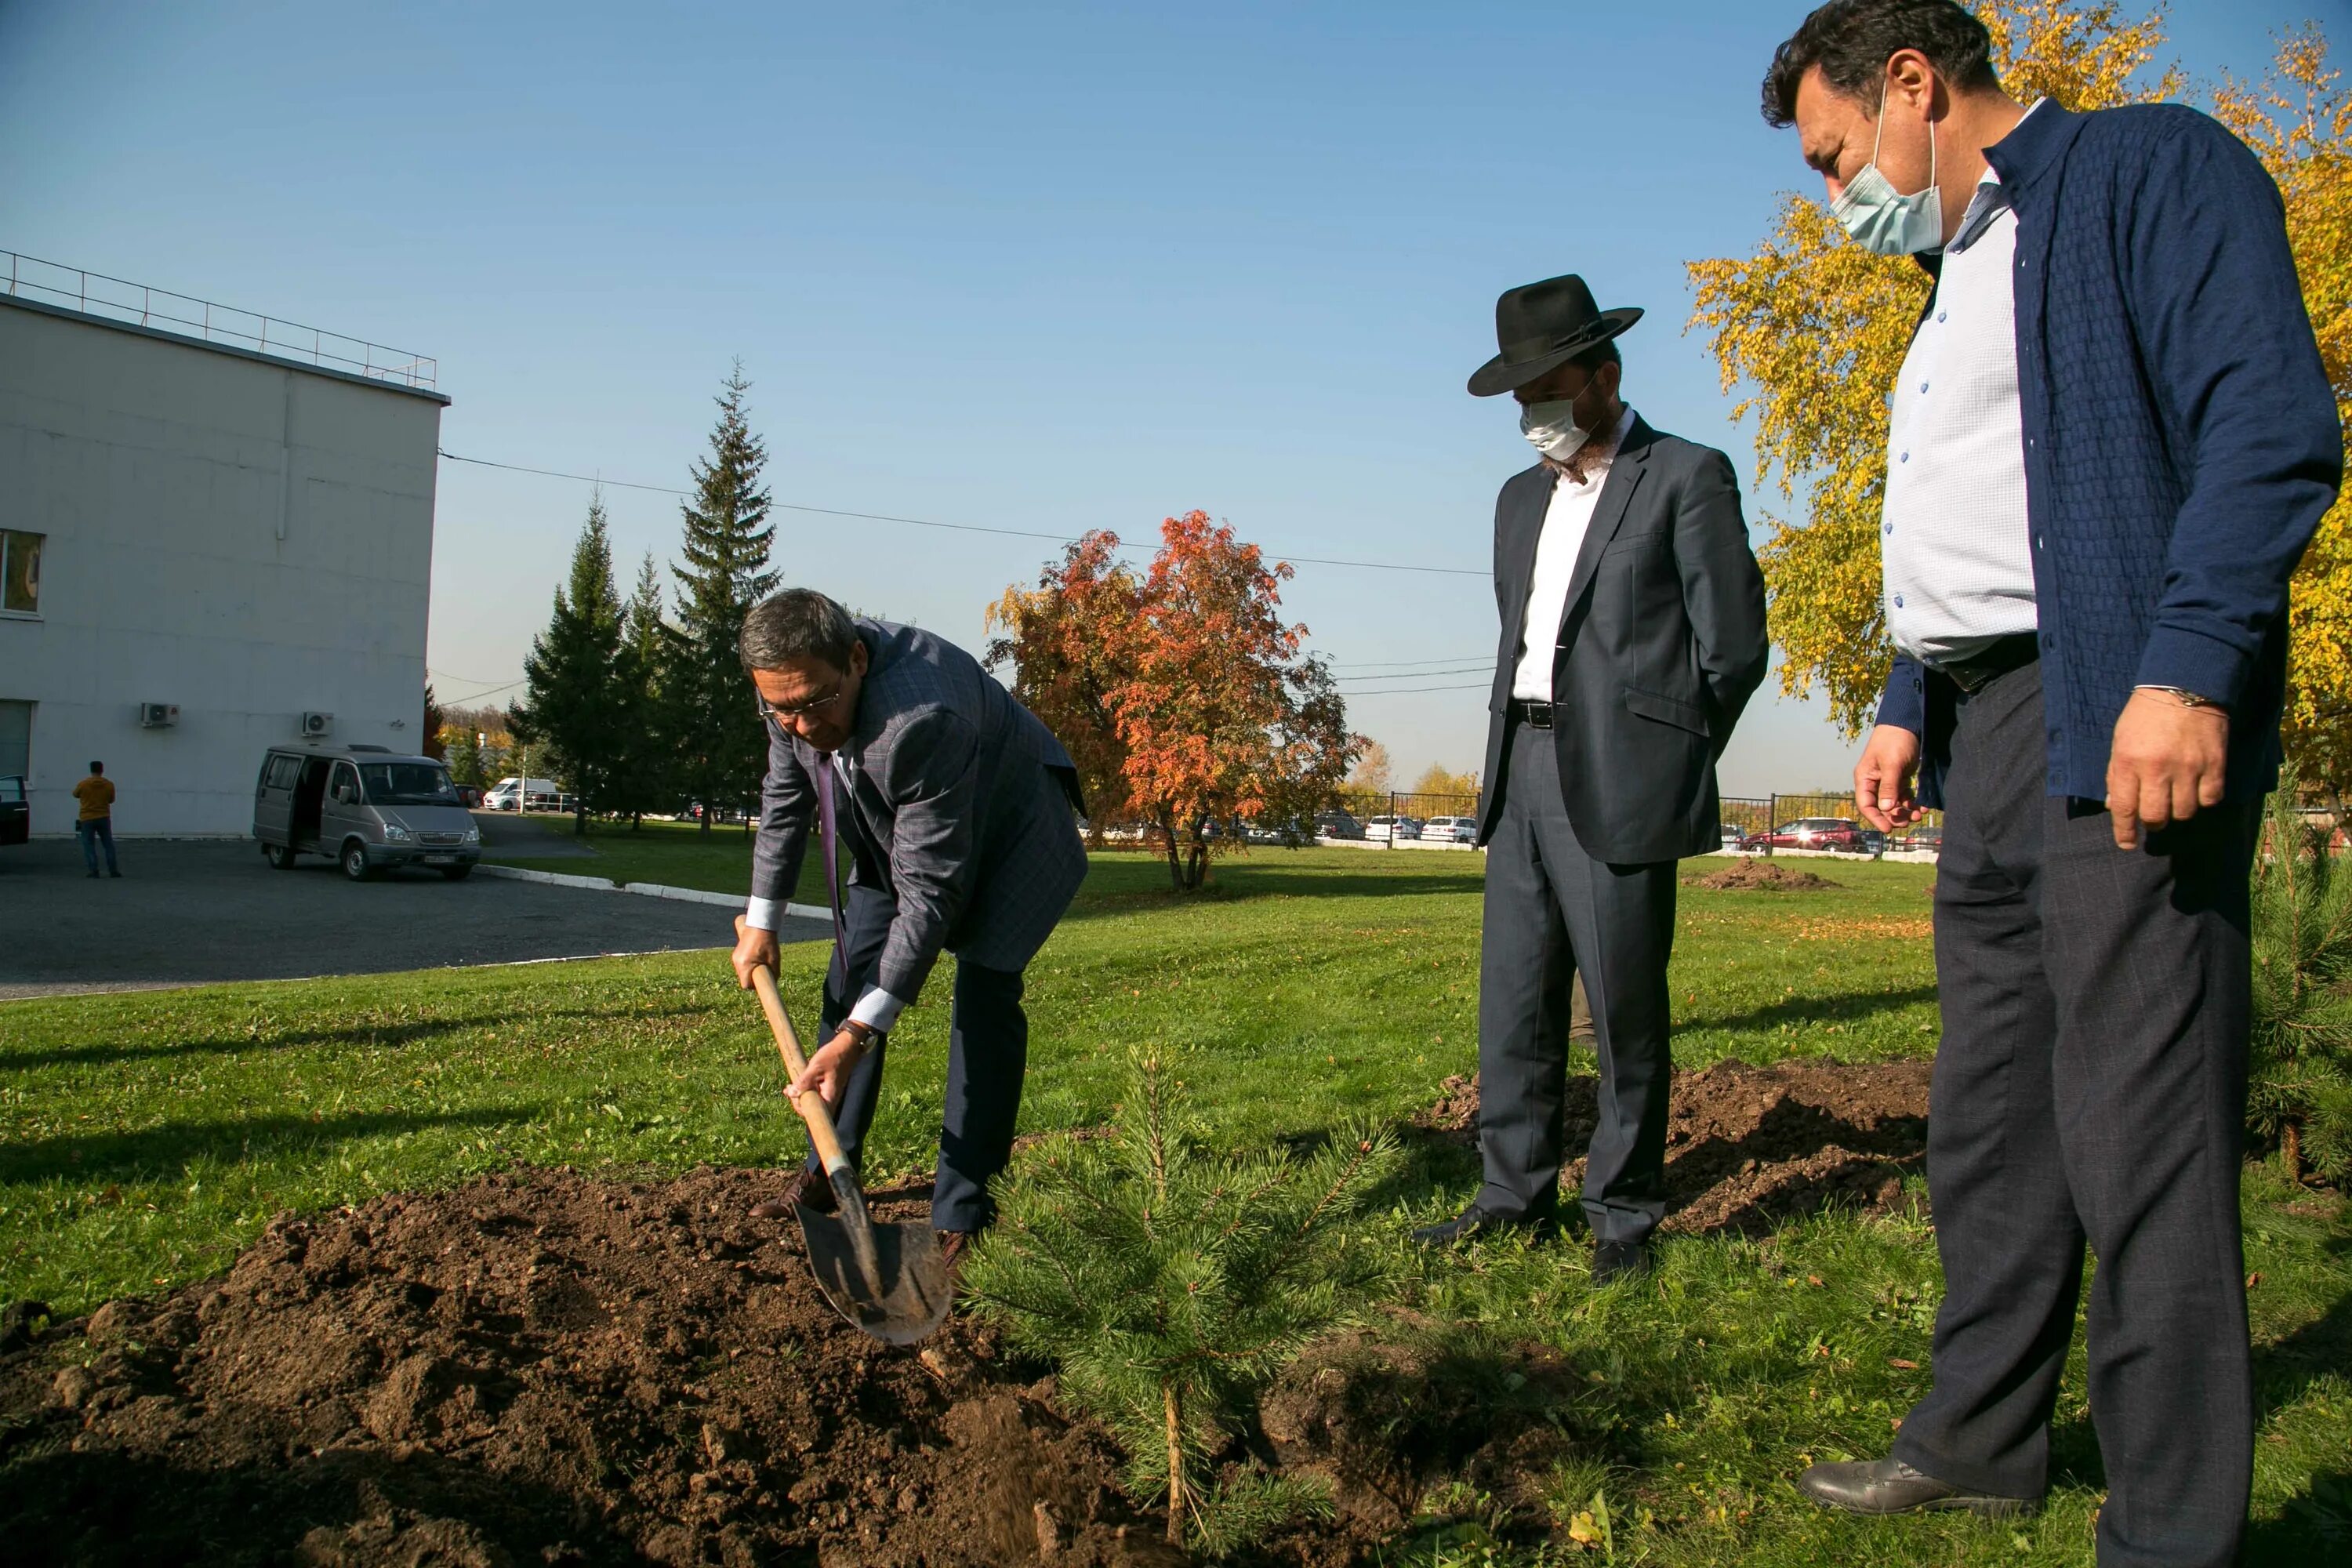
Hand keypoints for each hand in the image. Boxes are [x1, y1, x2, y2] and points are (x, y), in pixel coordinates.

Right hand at [730, 915, 778, 989]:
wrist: (761, 925)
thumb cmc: (769, 942)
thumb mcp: (775, 960)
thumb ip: (774, 974)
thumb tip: (773, 984)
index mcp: (745, 965)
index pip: (745, 985)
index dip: (754, 987)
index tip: (762, 983)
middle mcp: (737, 962)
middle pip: (743, 979)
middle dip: (753, 979)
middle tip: (764, 972)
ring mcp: (735, 957)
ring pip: (742, 972)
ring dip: (750, 971)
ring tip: (761, 963)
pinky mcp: (736, 953)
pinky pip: (741, 964)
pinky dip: (748, 965)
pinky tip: (757, 958)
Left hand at [788, 1029, 865, 1111]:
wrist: (846, 1047)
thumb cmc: (833, 1056)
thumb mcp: (816, 1067)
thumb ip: (804, 1081)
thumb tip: (792, 1094)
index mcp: (830, 1096)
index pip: (815, 1113)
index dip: (801, 1108)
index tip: (793, 1096)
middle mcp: (830, 1098)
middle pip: (812, 1109)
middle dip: (797, 1100)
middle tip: (789, 1088)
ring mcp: (827, 1093)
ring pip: (811, 1100)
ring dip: (799, 1094)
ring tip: (789, 1086)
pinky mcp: (825, 1087)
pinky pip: (813, 1093)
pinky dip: (804, 1089)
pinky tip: (796, 1083)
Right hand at [1853, 724, 1925, 832]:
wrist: (1907, 722)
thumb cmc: (1895, 740)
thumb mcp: (1892, 763)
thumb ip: (1889, 786)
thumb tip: (1886, 809)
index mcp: (1865, 778)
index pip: (1866, 805)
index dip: (1876, 819)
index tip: (1889, 830)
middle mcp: (1874, 781)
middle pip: (1881, 807)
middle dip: (1895, 816)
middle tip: (1909, 821)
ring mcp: (1888, 780)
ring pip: (1895, 803)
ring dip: (1906, 811)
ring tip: (1919, 815)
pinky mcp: (1900, 777)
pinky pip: (1905, 795)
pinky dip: (1913, 802)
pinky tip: (1923, 806)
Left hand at [2106, 690, 2228, 850]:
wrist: (2184, 685)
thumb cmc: (2145, 715)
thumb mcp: (2120, 741)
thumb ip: (2117, 774)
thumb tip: (2115, 806)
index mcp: (2128, 763)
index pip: (2124, 809)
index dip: (2124, 832)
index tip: (2126, 843)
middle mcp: (2158, 769)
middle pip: (2156, 817)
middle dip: (2152, 822)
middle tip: (2154, 815)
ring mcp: (2189, 768)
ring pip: (2185, 812)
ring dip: (2178, 811)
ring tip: (2175, 797)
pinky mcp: (2215, 764)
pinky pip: (2211, 799)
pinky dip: (2204, 799)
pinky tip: (2198, 789)